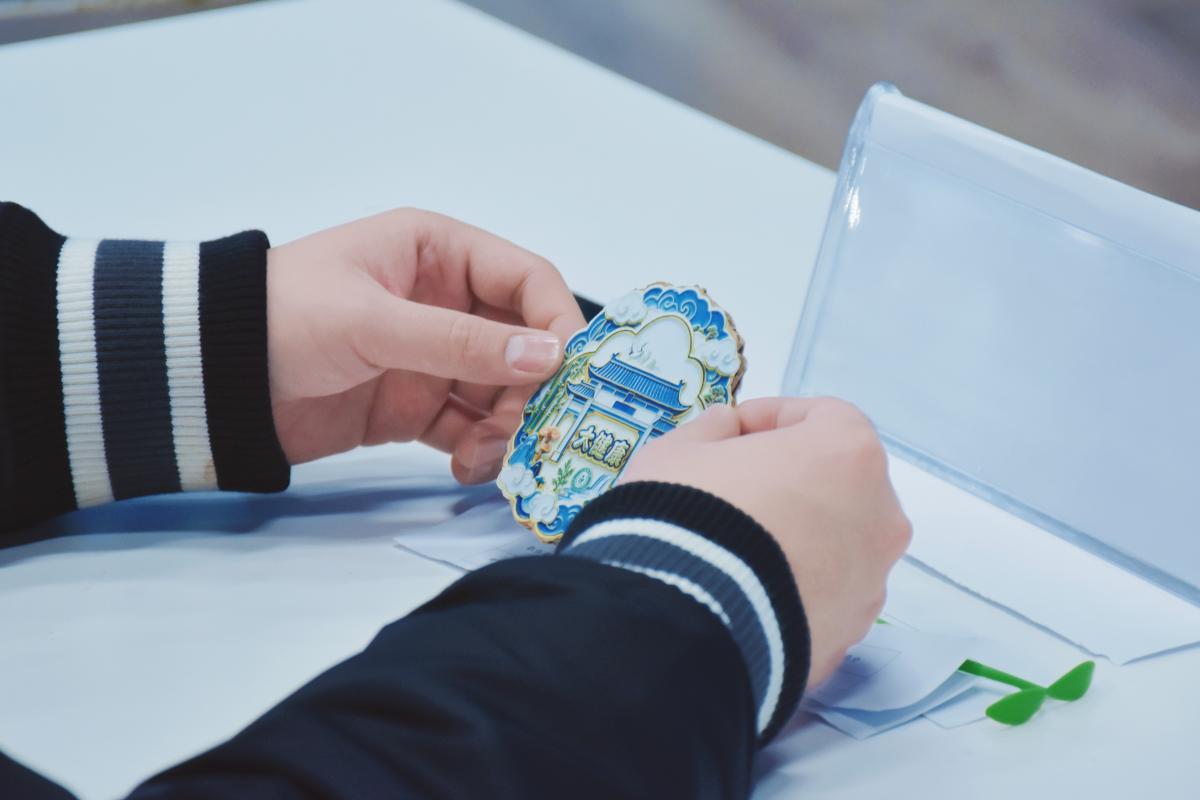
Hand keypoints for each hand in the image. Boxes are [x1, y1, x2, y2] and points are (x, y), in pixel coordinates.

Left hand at [266, 209, 584, 480]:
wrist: (209, 380)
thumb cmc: (280, 318)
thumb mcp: (372, 321)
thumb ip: (459, 340)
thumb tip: (548, 356)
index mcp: (438, 252)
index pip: (526, 280)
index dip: (558, 322)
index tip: (574, 371)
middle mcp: (445, 301)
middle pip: (524, 343)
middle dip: (533, 388)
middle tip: (528, 430)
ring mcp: (432, 356)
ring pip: (502, 391)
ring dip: (508, 426)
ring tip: (485, 457)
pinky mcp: (414, 405)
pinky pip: (469, 427)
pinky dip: (479, 450)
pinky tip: (466, 468)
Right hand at [620, 397, 911, 685]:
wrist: (685, 621)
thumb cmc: (689, 516)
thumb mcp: (679, 451)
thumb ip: (713, 429)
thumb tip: (728, 430)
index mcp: (849, 454)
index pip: (824, 416)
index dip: (771, 418)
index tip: (732, 432)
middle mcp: (879, 515)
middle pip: (841, 482)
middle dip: (793, 480)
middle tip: (737, 489)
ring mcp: (871, 581)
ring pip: (838, 544)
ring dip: (799, 537)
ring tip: (739, 550)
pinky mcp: (850, 634)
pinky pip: (825, 596)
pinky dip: (796, 587)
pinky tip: (747, 591)